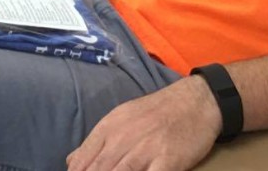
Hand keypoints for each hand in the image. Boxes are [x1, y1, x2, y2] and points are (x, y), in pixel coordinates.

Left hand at [66, 77, 220, 170]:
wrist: (195, 102)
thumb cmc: (156, 112)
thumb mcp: (121, 118)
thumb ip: (97, 141)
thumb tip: (72, 161)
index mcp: (109, 128)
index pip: (83, 159)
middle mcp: (123, 138)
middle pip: (98, 170)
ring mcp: (145, 150)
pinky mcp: (167, 161)